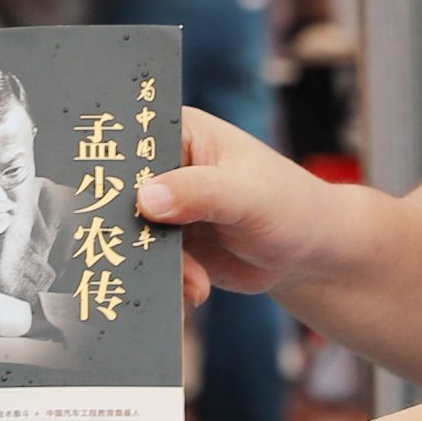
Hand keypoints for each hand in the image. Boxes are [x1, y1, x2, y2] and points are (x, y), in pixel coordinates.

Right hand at [133, 109, 346, 301]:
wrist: (310, 254)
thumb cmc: (290, 207)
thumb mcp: (246, 196)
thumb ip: (198, 192)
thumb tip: (146, 199)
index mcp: (178, 132)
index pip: (130, 144)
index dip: (112, 171)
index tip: (116, 203)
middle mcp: (165, 165)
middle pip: (121, 193)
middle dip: (130, 230)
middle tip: (144, 256)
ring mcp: (165, 206)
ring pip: (132, 234)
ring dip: (155, 263)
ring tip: (194, 280)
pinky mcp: (170, 243)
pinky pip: (149, 262)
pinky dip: (169, 280)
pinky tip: (199, 288)